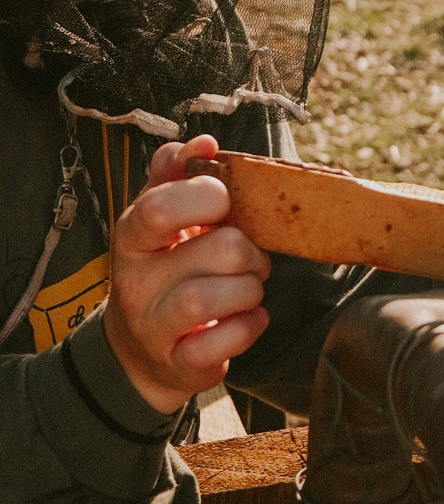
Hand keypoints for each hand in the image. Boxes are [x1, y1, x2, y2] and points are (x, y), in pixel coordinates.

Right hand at [102, 133, 270, 412]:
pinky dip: (247, 328)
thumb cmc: (163, 271)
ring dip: (250, 290)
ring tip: (248, 288)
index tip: (225, 203)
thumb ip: (176, 177)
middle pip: (216, 250)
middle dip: (249, 251)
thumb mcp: (160, 221)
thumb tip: (203, 141)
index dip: (207, 198)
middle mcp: (135, 281)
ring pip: (214, 298)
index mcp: (132, 236)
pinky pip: (222, 343)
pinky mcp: (177, 362)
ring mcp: (152, 325)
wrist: (140, 351)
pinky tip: (247, 318)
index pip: (160, 208)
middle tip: (250, 257)